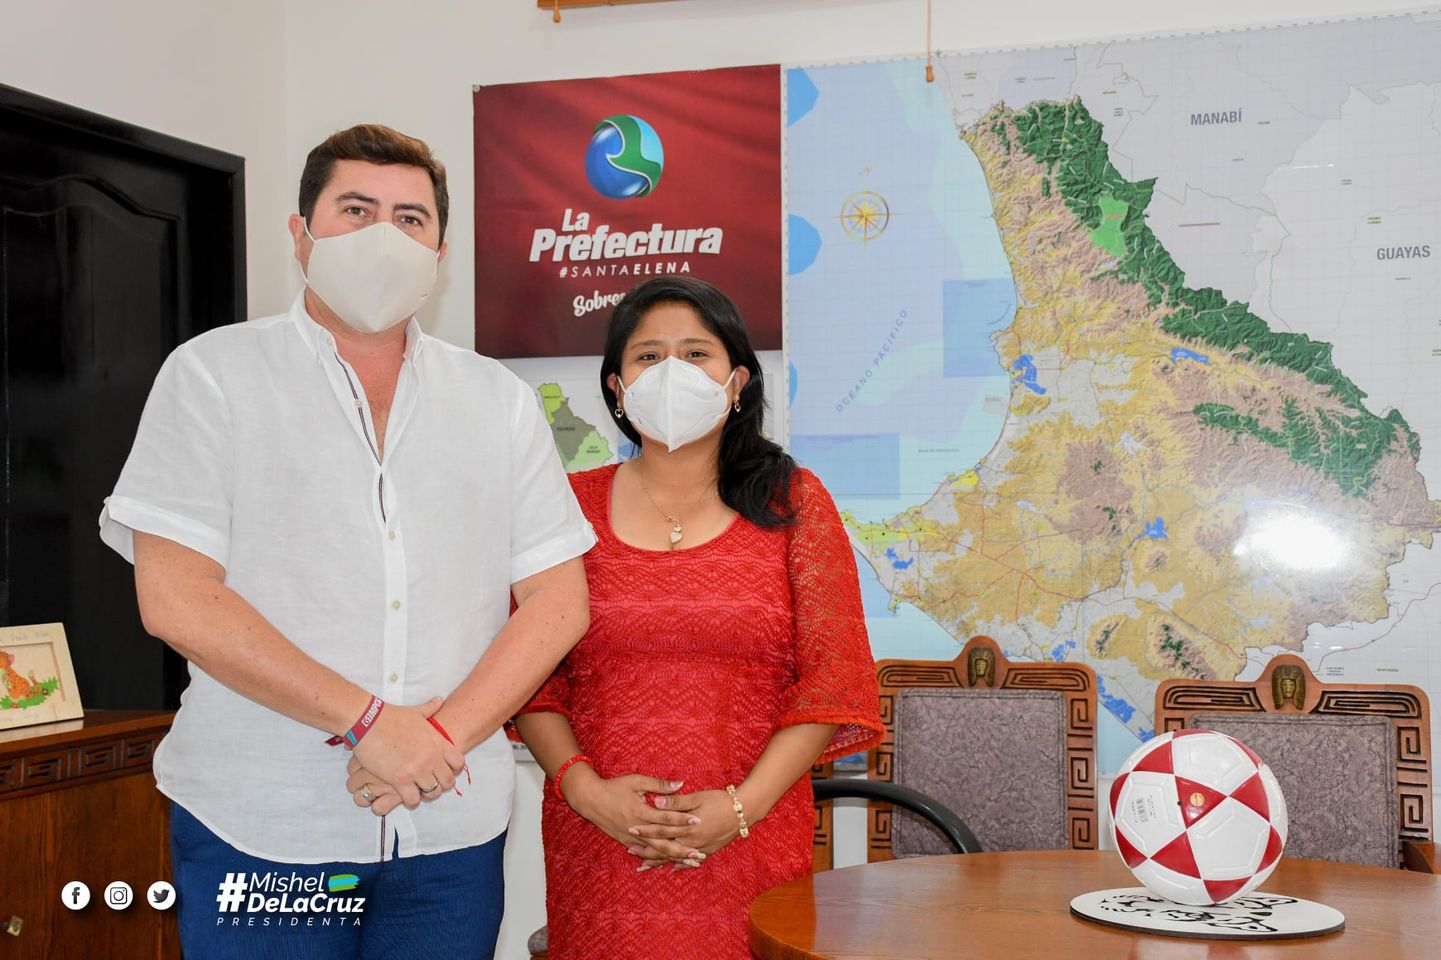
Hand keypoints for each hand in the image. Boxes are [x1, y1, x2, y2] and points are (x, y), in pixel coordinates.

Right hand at [348, 697, 462, 809]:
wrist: (368, 722)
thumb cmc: (390, 716)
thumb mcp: (416, 712)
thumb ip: (430, 709)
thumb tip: (439, 700)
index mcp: (437, 742)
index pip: (458, 762)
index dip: (453, 769)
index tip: (443, 770)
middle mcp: (431, 757)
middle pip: (448, 781)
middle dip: (441, 785)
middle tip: (431, 784)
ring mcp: (417, 769)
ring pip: (433, 793)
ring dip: (426, 794)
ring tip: (418, 791)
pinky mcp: (399, 780)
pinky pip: (413, 799)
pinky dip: (410, 800)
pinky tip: (405, 795)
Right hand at [562, 766, 703, 866]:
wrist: (591, 800)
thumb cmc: (614, 787)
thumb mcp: (636, 781)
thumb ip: (659, 784)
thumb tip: (680, 783)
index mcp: (641, 812)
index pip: (667, 818)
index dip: (683, 819)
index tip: (699, 821)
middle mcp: (638, 828)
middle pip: (664, 842)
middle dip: (683, 849)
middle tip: (700, 853)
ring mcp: (632, 838)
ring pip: (656, 851)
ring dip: (674, 857)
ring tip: (690, 862)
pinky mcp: (627, 842)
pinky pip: (645, 853)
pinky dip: (658, 859)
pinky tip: (669, 864)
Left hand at [626, 789, 742, 859]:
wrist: (744, 811)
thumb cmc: (720, 800)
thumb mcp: (697, 797)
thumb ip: (675, 802)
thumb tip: (655, 802)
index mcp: (687, 828)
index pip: (661, 830)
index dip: (645, 830)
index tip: (630, 829)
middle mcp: (692, 842)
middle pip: (664, 848)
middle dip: (646, 850)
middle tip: (630, 850)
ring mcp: (701, 848)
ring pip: (675, 858)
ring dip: (659, 861)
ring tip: (643, 865)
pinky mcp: (709, 850)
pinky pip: (691, 861)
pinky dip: (680, 865)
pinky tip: (672, 869)